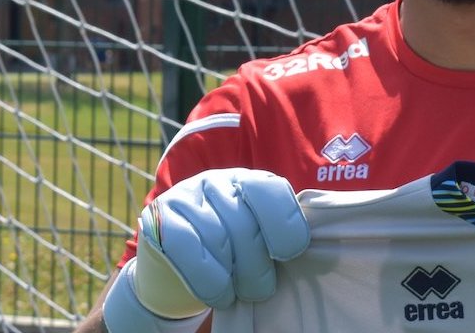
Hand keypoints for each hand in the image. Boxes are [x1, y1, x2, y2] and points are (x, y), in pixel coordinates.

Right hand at [102, 168, 309, 331]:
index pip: (271, 191)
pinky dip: (207, 279)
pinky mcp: (158, 221)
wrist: (174, 268)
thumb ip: (281, 231)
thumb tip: (316, 246)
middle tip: (262, 290)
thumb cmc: (232, 252)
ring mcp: (185, 198)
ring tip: (237, 294)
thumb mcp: (259, 236)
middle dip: (257, 265)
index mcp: (249, 180)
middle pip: (245, 223)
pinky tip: (217, 293)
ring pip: (217, 238)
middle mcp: (216, 181)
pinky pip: (187, 250)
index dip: (285, 225)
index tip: (290, 255)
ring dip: (231, 276)